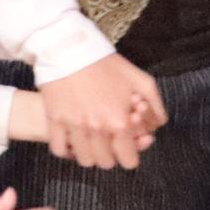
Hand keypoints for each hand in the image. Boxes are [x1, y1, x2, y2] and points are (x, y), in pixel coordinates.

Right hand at [39, 53, 166, 169]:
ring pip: (84, 159)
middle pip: (106, 162)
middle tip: (109, 141)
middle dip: (110, 155)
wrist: (68, 47)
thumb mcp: (141, 80)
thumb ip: (156, 108)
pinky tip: (72, 141)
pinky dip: (67, 150)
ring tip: (90, 142)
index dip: (130, 155)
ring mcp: (73, 126)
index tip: (126, 145)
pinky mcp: (54, 120)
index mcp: (119, 121)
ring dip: (89, 154)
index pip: (128, 160)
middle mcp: (96, 129)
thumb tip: (156, 128)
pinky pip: (59, 149)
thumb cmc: (106, 64)